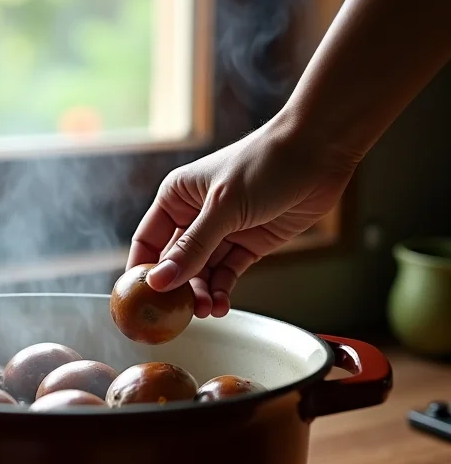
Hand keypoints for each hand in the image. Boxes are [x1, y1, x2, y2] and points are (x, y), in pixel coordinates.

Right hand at [126, 115, 357, 317]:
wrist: (321, 151)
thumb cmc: (266, 162)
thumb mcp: (224, 206)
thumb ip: (192, 248)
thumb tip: (160, 281)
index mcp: (177, 197)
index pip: (147, 242)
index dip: (143, 271)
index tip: (141, 300)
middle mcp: (195, 215)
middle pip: (175, 263)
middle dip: (178, 289)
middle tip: (181, 312)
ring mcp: (223, 231)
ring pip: (202, 272)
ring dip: (202, 293)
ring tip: (207, 311)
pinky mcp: (249, 243)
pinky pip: (228, 273)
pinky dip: (223, 290)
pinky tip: (221, 304)